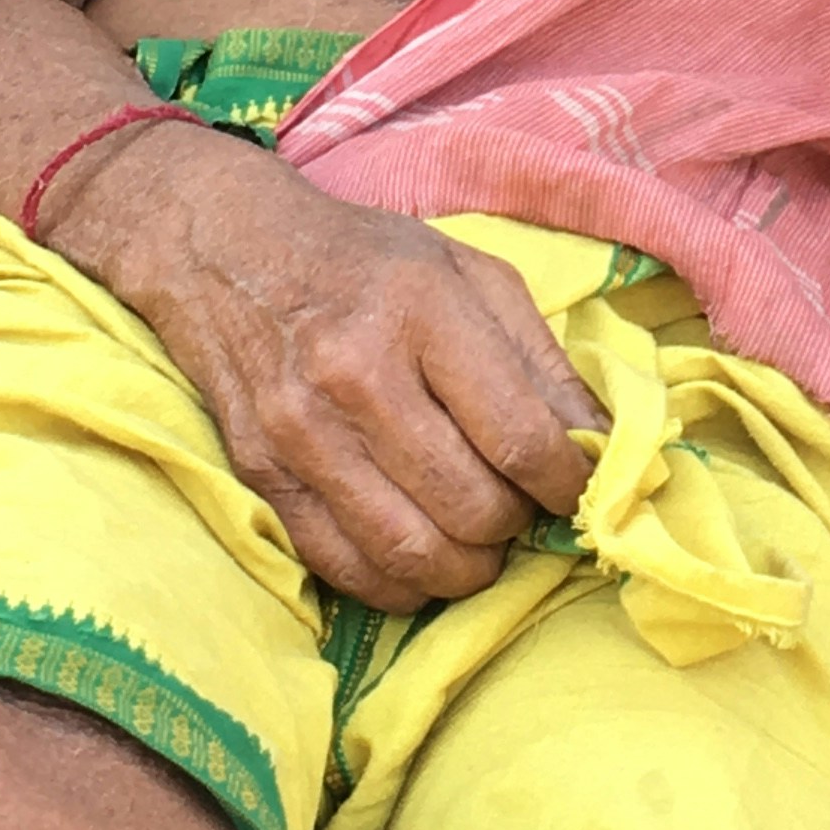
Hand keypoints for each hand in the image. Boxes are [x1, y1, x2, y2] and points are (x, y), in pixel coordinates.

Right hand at [64, 124, 607, 610]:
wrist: (226, 247)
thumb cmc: (367, 260)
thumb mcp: (470, 273)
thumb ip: (541, 360)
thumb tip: (603, 445)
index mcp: (422, 311)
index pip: (520, 436)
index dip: (567, 482)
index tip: (577, 485)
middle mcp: (355, 375)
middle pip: (471, 507)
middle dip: (516, 525)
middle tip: (520, 506)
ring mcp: (300, 432)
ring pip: (413, 553)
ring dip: (467, 567)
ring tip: (478, 539)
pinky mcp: (261, 474)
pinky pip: (347, 569)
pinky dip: (400, 582)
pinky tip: (421, 553)